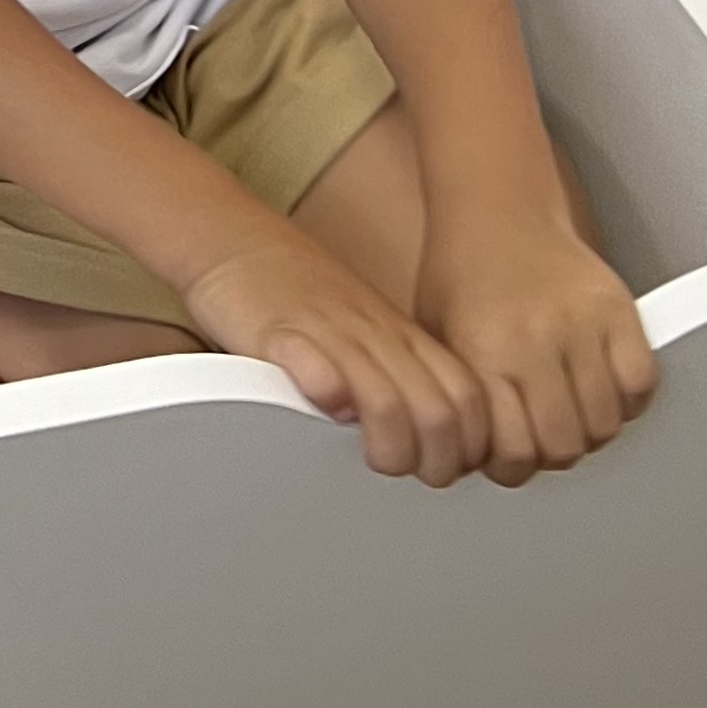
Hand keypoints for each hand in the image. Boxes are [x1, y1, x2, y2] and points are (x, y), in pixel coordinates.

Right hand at [181, 221, 489, 483]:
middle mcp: (376, 335)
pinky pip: (315, 369)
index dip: (469, 447)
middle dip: (434, 462)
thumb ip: (408, 378)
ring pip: (388, 404)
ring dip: (387, 447)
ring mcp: (331, 331)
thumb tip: (443, 443)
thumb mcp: (372, 330)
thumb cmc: (303, 294)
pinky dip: (326, 398)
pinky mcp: (278, 333)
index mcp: (404, 337)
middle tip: (409, 471)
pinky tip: (321, 407)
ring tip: (366, 455)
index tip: (446, 465)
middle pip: (440, 414)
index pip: (470, 402)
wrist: (236, 236)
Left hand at [416, 211, 657, 482]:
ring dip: (586, 431)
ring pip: (604, 424)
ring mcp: (581, 324)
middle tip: (538, 439)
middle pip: (563, 445)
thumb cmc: (460, 268)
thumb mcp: (433, 333)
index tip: (506, 459)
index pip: (514, 450)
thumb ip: (455, 397)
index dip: (511, 467)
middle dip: (549, 454)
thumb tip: (464, 457)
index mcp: (483, 348)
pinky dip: (624, 400)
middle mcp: (534, 339)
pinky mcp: (617, 310)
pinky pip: (639, 386)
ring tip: (565, 413)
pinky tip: (596, 389)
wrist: (496, 206)